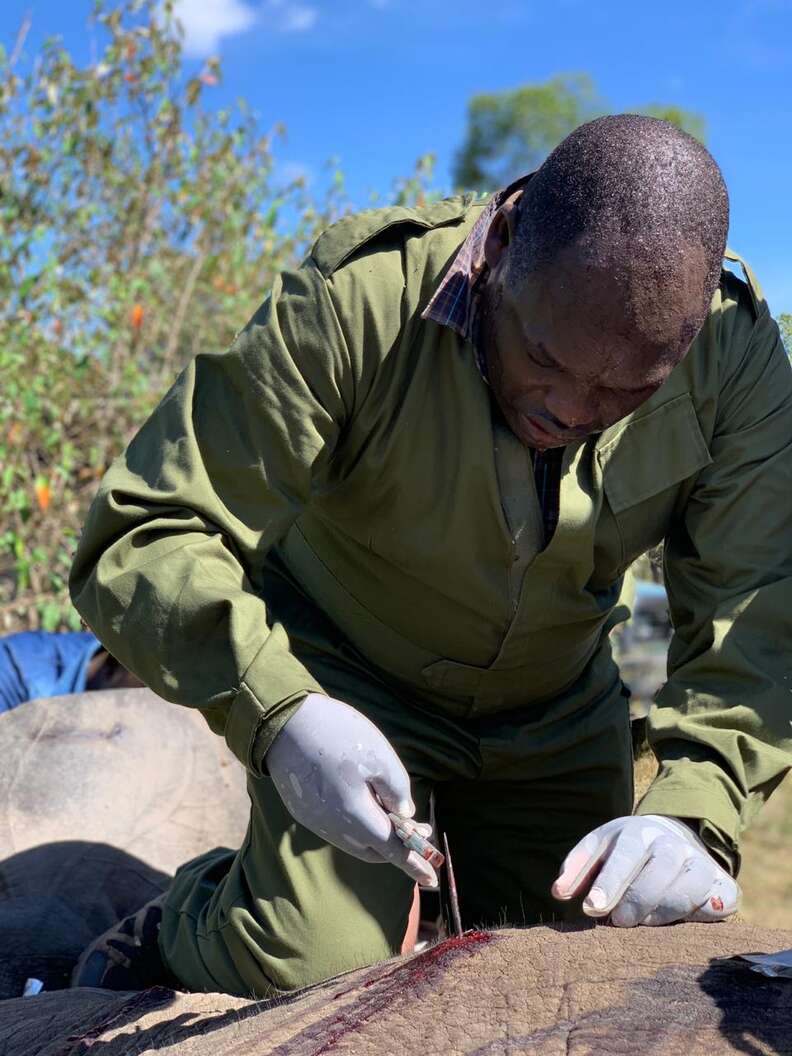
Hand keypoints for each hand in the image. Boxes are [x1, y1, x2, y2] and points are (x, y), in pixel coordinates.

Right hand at [267, 692, 437, 887]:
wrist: (284, 723)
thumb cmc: (337, 736)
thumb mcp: (380, 757)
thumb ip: (397, 790)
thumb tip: (404, 814)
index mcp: (355, 817)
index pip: (392, 850)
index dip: (413, 864)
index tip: (432, 880)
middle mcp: (333, 828)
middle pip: (373, 849)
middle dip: (397, 846)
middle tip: (420, 830)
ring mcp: (315, 821)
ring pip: (354, 840)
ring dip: (376, 835)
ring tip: (393, 813)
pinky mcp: (303, 810)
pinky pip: (337, 828)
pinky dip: (356, 824)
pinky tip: (363, 802)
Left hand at [551, 814, 739, 926]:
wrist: (675, 838)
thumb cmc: (627, 850)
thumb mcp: (599, 848)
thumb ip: (576, 869)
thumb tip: (558, 893)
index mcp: (639, 832)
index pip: (625, 856)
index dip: (608, 884)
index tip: (591, 909)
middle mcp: (674, 844)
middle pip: (657, 876)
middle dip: (635, 903)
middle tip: (618, 921)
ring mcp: (702, 864)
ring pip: (685, 894)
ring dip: (660, 914)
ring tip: (643, 921)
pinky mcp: (724, 886)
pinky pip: (714, 907)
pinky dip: (697, 916)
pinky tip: (679, 919)